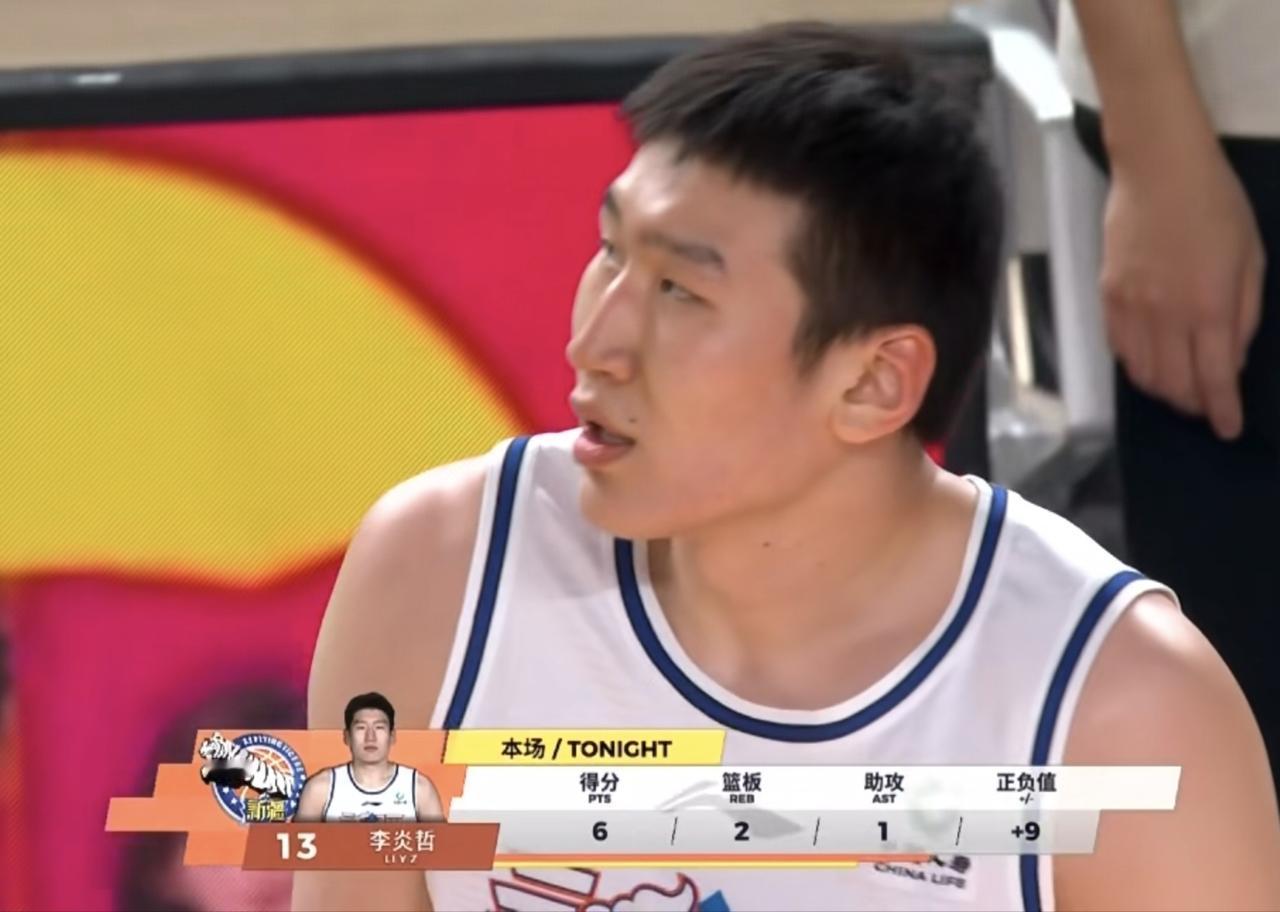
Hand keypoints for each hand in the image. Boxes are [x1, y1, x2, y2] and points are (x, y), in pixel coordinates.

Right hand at [1100, 142, 1263, 438]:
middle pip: (1174, 384)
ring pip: (1142, 374)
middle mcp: (1166, 316)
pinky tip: (1151, 361)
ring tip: (1179, 388)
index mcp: (1209, 306)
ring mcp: (1130, 309)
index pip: (1215, 377)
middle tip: (1206, 405)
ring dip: (1163, 390)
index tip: (1228, 429)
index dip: (1222, 410)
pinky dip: (1137, 367)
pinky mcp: (1107, 298)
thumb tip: (1231, 357)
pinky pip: (1119, 350)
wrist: (1158, 169)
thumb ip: (1243, 313)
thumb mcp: (1252, 257)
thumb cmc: (1217, 205)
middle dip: (1193, 404)